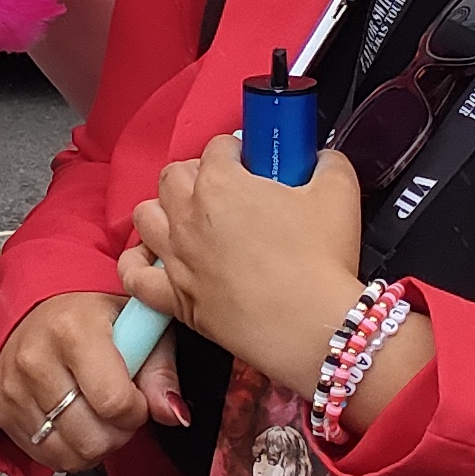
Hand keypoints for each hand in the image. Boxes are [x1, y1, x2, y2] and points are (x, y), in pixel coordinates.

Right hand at [0, 293, 181, 474]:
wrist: (42, 310)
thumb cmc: (92, 318)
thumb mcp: (139, 328)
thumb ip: (161, 372)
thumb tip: (173, 412)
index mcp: (72, 329)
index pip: (115, 402)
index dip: (137, 411)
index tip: (137, 398)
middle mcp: (35, 358)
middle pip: (91, 438)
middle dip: (117, 433)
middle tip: (117, 409)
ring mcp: (13, 387)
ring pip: (69, 455)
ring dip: (93, 446)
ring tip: (96, 415)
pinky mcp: (1, 410)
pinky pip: (45, 457)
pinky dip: (67, 449)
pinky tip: (73, 421)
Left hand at [124, 133, 367, 396]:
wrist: (312, 328)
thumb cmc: (321, 261)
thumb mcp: (339, 192)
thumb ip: (327, 162)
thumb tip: (319, 159)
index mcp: (221, 183)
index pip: (218, 147)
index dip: (239, 152)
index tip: (254, 165)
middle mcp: (188, 215)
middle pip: (175, 175)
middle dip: (199, 175)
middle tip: (229, 191)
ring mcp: (177, 258)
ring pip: (146, 215)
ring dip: (165, 210)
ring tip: (193, 220)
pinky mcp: (175, 298)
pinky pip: (134, 275)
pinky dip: (139, 263)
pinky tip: (155, 259)